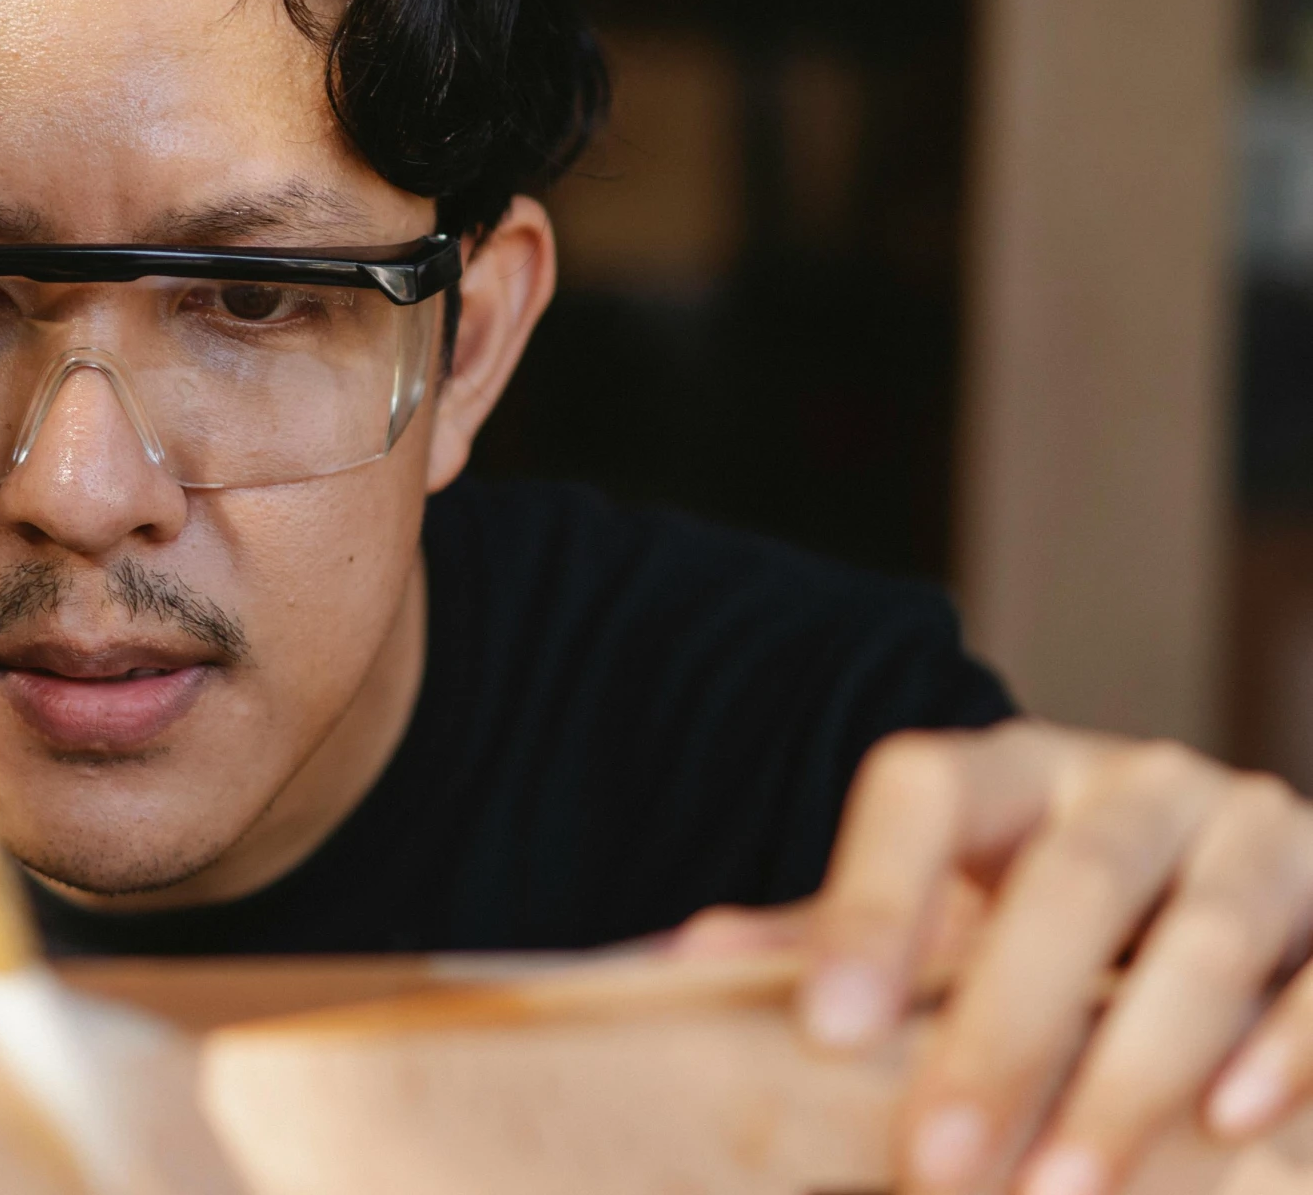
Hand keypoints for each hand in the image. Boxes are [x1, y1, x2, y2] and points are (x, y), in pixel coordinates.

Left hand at [680, 720, 1312, 1194]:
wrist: (1215, 889)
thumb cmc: (1037, 917)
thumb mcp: (941, 913)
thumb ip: (829, 940)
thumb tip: (674, 964)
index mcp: (1008, 770)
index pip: (921, 793)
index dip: (869, 906)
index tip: (825, 1035)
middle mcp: (1134, 783)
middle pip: (1066, 890)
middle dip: (999, 1037)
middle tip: (933, 1166)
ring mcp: (1253, 835)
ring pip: (1199, 943)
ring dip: (1129, 1079)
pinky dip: (1288, 1053)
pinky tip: (1232, 1129)